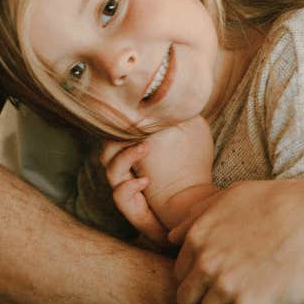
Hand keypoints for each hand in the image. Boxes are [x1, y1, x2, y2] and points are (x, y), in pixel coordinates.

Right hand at [101, 117, 214, 243]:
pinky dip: (129, 188)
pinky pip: (120, 196)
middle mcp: (128, 170)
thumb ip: (182, 116)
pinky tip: (145, 180)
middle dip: (118, 136)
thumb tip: (181, 93)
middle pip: (107, 149)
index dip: (122, 121)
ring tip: (145, 148)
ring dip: (126, 157)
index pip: (119, 132)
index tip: (135, 107)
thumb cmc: (191, 170)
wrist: (196, 206)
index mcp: (137, 151)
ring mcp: (127, 189)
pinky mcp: (132, 210)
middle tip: (138, 126)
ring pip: (111, 170)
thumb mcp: (191, 135)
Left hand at [169, 175, 303, 303]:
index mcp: (198, 237)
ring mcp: (226, 288)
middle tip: (232, 299)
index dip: (200, 279)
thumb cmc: (283, 203)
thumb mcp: (234, 196)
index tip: (220, 279)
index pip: (181, 273)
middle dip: (205, 302)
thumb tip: (172, 236)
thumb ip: (197, 215)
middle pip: (187, 301)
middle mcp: (206, 263)